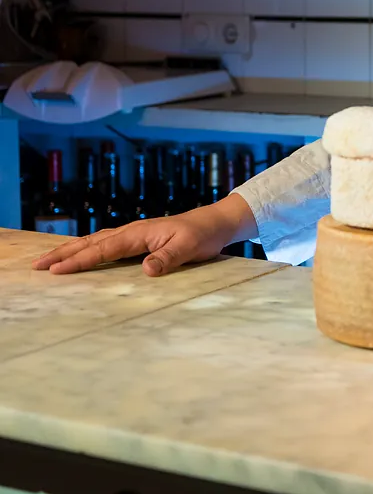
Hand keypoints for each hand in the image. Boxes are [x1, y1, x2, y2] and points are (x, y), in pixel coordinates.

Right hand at [32, 195, 257, 276]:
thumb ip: (168, 258)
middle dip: (64, 254)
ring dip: (72, 250)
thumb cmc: (202, 236)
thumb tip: (146, 269)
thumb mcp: (189, 248)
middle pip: (91, 243)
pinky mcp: (139, 239)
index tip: (56, 270)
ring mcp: (134, 234)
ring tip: (49, 261)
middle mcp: (132, 231)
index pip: (103, 250)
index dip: (79, 261)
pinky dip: (89, 248)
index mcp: (139, 234)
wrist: (214, 223)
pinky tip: (81, 253)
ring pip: (96, 242)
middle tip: (37, 266)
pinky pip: (106, 243)